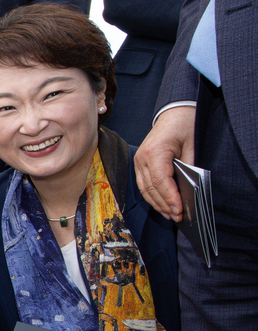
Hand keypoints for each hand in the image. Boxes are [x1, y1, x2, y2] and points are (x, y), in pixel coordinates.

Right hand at [135, 105, 195, 221]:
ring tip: (170, 214)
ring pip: (145, 189)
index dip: (170, 198)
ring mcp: (138, 161)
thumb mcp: (192, 146)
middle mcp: (142, 158)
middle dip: (164, 204)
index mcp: (154, 152)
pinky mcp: (139, 164)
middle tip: (178, 217)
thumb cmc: (184, 126)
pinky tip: (162, 204)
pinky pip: (143, 185)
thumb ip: (189, 168)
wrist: (173, 113)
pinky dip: (152, 196)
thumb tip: (188, 191)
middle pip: (151, 188)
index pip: (161, 181)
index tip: (179, 210)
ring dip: (157, 203)